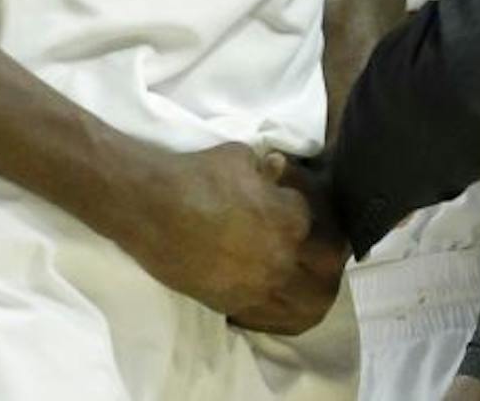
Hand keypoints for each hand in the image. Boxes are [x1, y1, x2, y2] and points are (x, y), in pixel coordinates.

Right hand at [117, 144, 348, 334]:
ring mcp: (259, 286)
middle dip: (330, 252)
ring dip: (316, 289)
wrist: (149, 208)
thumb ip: (268, 171)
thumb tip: (277, 170)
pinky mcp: (233, 305)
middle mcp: (281, 258)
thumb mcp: (242, 158)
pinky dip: (284, 312)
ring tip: (311, 280)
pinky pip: (273, 321)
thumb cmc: (198, 174)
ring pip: (310, 304)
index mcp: (290, 218)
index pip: (319, 216)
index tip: (298, 201)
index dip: (310, 205)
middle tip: (321, 244)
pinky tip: (281, 299)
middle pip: (330, 265)